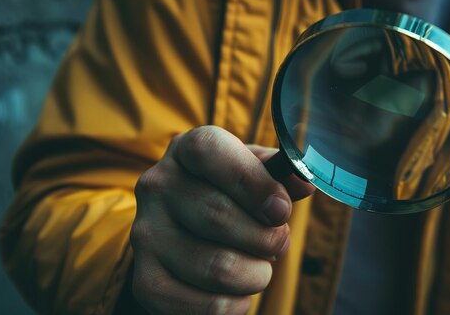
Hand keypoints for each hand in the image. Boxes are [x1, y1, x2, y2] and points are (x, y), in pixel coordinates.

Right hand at [130, 126, 313, 313]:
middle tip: (277, 243)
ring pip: (217, 266)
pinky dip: (234, 305)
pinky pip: (203, 305)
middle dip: (266, 238)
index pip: (210, 151)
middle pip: (219, 215)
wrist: (183, 235)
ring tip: (258, 268)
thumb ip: (278, 176)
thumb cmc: (229, 197)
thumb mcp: (253, 174)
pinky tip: (236, 292)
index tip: (281, 210)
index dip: (253, 182)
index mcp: (186, 151)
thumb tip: (303, 183)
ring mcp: (147, 234)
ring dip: (255, 275)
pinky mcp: (146, 280)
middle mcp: (158, 186)